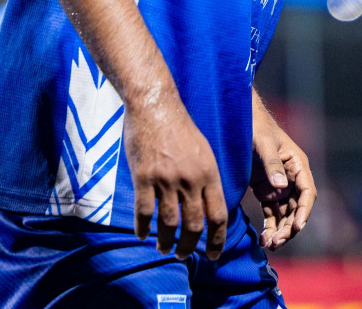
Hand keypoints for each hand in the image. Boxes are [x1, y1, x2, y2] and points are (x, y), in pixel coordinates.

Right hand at [126, 95, 228, 260]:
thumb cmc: (180, 127)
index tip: (213, 255)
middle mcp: (190, 179)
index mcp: (209, 173)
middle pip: (193, 226)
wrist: (155, 105)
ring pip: (168, 223)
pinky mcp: (144, 177)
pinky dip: (143, 228)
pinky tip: (143, 235)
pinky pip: (144, 212)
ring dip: (166, 242)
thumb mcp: (204, 151)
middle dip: (189, 247)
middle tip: (183, 256)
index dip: (217, 240)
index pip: (218, 216)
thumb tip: (209, 207)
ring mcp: (166, 179)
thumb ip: (207, 179)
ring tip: (164, 249)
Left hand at [250, 98, 316, 249]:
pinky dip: (270, 227)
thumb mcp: (263, 143)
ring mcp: (279, 186)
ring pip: (285, 215)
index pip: (307, 192)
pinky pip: (272, 213)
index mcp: (297, 165)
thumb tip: (281, 187)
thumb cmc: (255, 126)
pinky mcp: (266, 191)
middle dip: (289, 227)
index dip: (304, 211)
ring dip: (280, 231)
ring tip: (270, 245)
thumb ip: (271, 164)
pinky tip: (264, 240)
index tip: (297, 226)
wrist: (239, 120)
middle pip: (296, 208)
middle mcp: (292, 178)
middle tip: (277, 242)